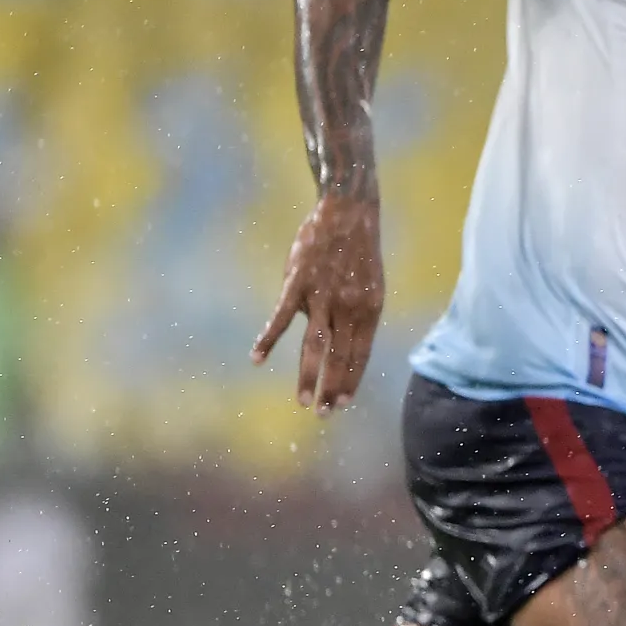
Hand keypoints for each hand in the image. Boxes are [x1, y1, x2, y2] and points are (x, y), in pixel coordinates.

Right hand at [252, 192, 384, 412]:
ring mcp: (323, 296)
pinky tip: (256, 359)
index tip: (343, 404)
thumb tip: (327, 335)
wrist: (350, 211)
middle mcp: (349, 308)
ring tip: (303, 401)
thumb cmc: (357, 250)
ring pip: (315, 345)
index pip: (359, 355)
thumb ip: (349, 314)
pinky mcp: (298, 283)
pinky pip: (280, 318)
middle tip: (324, 414)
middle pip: (339, 357)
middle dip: (331, 389)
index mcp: (369, 311)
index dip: (350, 381)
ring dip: (308, 376)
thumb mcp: (367, 285)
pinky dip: (268, 339)